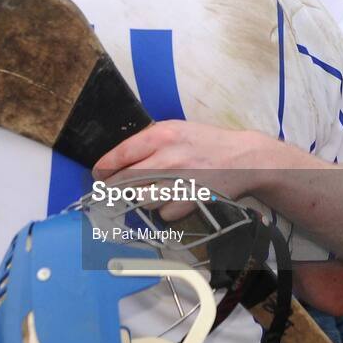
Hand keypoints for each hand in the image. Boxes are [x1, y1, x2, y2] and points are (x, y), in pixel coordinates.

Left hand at [93, 120, 274, 219]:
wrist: (244, 158)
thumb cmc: (206, 142)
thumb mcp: (177, 129)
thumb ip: (149, 141)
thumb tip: (119, 159)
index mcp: (162, 135)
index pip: (121, 155)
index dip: (104, 168)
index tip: (98, 175)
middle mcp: (168, 157)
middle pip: (126, 181)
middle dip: (114, 188)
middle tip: (111, 191)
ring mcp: (179, 181)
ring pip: (143, 199)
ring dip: (145, 198)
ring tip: (158, 188)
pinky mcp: (191, 201)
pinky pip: (164, 213)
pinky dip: (166, 209)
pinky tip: (176, 197)